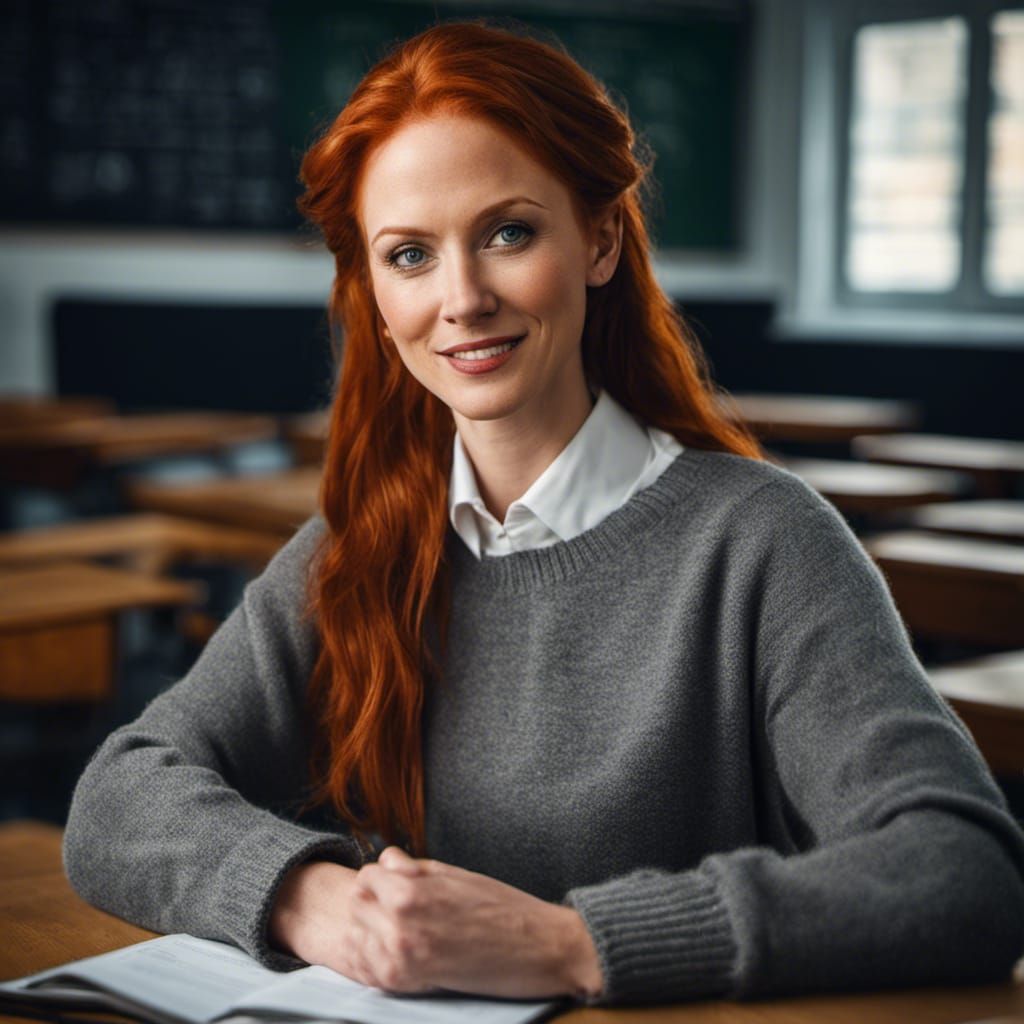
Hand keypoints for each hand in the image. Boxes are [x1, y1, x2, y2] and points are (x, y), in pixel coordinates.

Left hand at [348, 847, 603, 999]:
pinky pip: (371, 969)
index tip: (396, 882)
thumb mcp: (454, 873)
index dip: (381, 877)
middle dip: (372, 901)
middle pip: (356, 905)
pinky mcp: (410, 984)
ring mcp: (403, 958)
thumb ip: (413, 868)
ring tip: (402, 930)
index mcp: (412, 891)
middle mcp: (400, 924)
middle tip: (397, 906)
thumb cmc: (500, 905)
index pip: (366, 876)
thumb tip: (385, 862)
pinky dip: (379, 959)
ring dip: (373, 931)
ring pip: (358, 937)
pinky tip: (403, 953)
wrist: (535, 947)